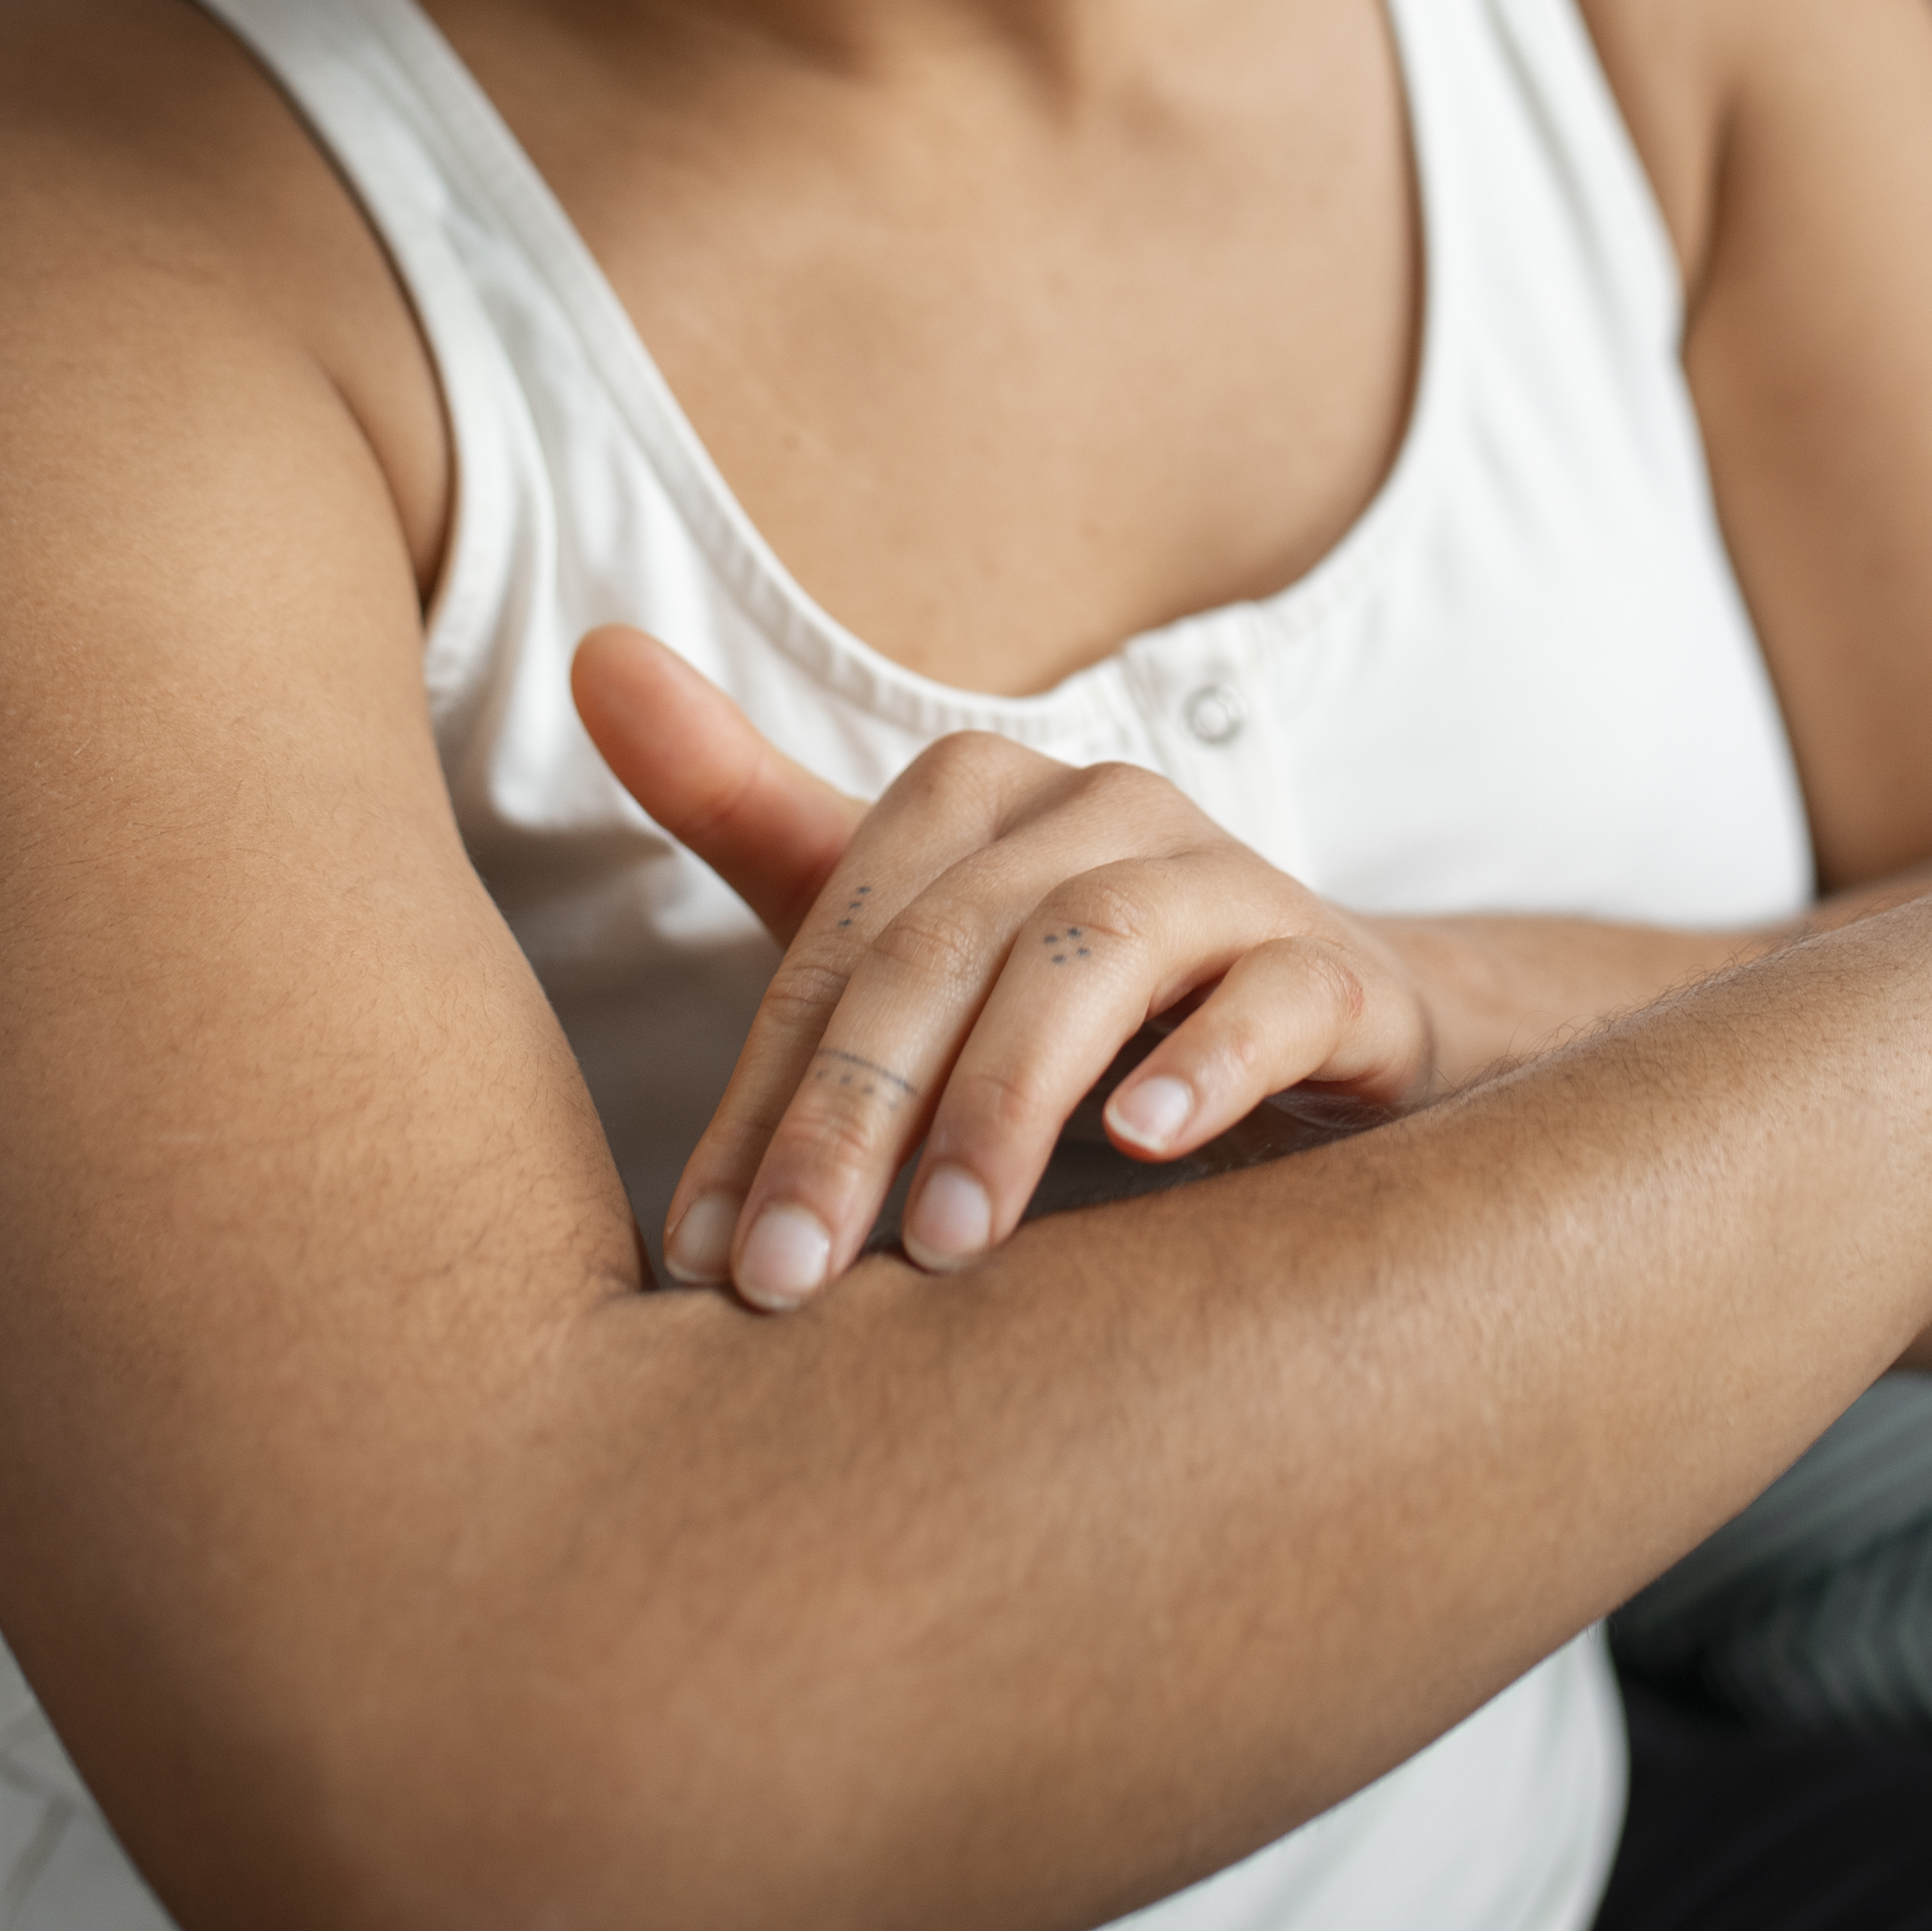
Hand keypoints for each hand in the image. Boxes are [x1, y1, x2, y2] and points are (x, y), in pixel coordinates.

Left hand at [574, 624, 1438, 1307]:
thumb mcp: (896, 920)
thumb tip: (594, 652)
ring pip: (1099, 957)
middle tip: (787, 1278)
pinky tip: (1148, 1141)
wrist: (1303, 1038)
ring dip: (1008, 1100)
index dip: (760, 1094)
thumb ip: (743, 807)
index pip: (838, 939)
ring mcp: (1229, 878)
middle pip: (947, 946)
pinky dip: (1210, 1061)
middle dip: (854, 1118)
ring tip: (943, 1243)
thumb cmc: (1055, 1000)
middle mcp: (1103, 806)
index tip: (698, 1251)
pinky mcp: (1338, 969)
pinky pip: (1275, 994)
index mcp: (981, 791)